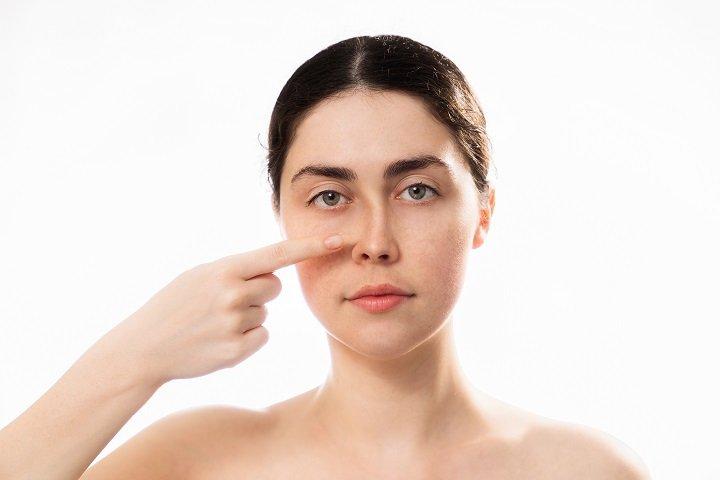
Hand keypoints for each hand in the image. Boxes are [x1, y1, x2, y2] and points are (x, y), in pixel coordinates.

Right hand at [93, 233, 343, 385]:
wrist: (144, 347)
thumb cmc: (175, 304)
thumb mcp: (200, 275)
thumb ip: (237, 269)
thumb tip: (276, 270)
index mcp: (225, 269)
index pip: (277, 255)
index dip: (309, 247)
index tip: (338, 240)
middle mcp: (233, 294)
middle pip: (275, 286)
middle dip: (259, 290)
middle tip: (226, 299)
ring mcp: (234, 324)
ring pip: (265, 313)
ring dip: (247, 315)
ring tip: (214, 321)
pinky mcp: (236, 352)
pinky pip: (262, 336)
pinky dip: (247, 338)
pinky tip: (219, 339)